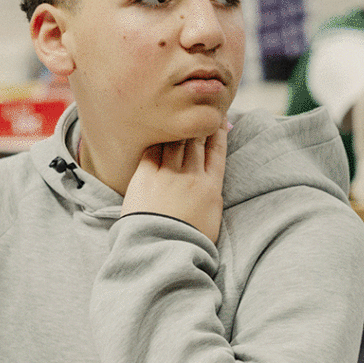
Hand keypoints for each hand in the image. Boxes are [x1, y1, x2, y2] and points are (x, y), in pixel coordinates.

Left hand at [122, 124, 227, 243]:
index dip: (218, 133)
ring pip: (175, 142)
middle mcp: (191, 177)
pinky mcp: (145, 177)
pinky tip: (155, 131)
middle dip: (197, 125)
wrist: (162, 252)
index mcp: (211, 189)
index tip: (218, 120)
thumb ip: (210, 197)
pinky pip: (152, 151)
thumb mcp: (211, 220)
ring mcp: (168, 175)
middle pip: (196, 142)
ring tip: (175, 116)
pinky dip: (156, 140)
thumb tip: (209, 185)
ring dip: (177, 129)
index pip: (217, 152)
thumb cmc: (188, 243)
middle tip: (196, 109)